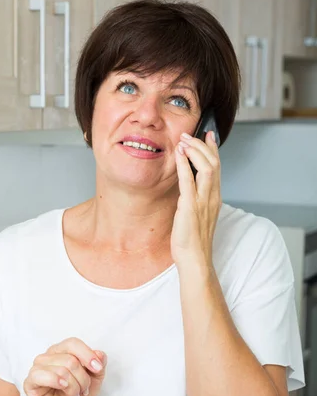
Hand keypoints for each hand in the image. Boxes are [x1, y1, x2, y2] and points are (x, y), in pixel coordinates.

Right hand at [23, 337, 105, 395]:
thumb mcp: (94, 382)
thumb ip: (98, 367)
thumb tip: (100, 354)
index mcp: (61, 352)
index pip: (73, 343)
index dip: (87, 355)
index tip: (98, 368)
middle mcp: (48, 357)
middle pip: (70, 359)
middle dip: (83, 378)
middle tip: (84, 391)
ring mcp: (37, 368)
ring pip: (61, 369)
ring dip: (74, 386)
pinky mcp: (30, 382)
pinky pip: (41, 375)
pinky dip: (56, 381)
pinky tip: (63, 388)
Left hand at [170, 130, 220, 268]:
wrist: (195, 260)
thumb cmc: (193, 241)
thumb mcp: (197, 215)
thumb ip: (195, 199)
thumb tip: (186, 186)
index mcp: (214, 198)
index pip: (217, 167)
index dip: (213, 149)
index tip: (208, 135)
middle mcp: (212, 197)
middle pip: (214, 163)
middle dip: (202, 145)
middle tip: (189, 135)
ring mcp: (203, 202)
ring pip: (206, 168)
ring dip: (194, 151)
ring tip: (184, 140)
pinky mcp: (190, 208)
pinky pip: (188, 182)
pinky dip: (184, 165)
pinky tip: (179, 154)